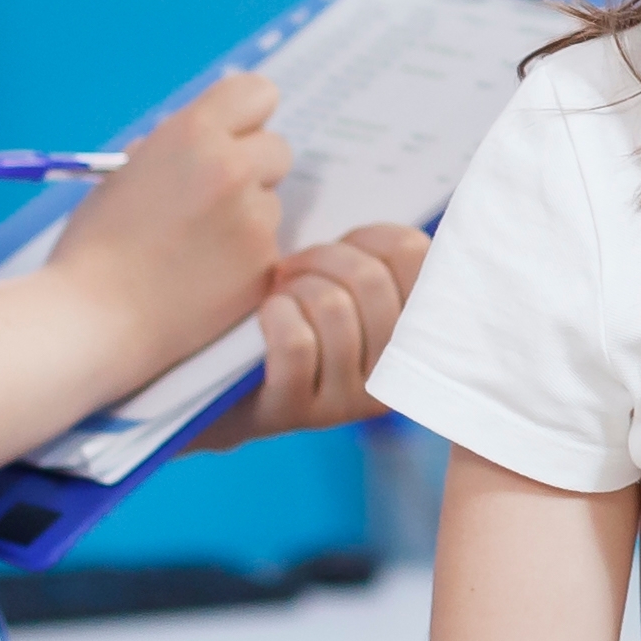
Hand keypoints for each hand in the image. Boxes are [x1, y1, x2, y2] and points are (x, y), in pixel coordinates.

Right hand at [39, 73, 290, 384]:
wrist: (91, 318)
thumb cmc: (96, 246)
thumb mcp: (124, 174)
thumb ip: (172, 147)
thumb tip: (210, 132)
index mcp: (193, 134)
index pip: (257, 93)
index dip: (246, 115)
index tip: (236, 134)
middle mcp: (232, 168)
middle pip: (276, 148)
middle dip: (251, 168)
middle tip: (212, 198)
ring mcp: (254, 218)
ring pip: (272, 201)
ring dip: (247, 216)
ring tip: (195, 246)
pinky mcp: (265, 263)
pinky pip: (269, 246)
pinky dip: (246, 258)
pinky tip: (204, 275)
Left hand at [190, 223, 424, 449]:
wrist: (224, 390)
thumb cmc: (291, 319)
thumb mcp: (344, 288)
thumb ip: (376, 261)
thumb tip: (394, 229)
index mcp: (416, 333)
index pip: (415, 256)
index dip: (371, 238)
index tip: (344, 250)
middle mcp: (392, 372)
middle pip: (370, 279)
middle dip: (322, 258)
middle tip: (293, 270)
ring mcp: (346, 399)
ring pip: (333, 308)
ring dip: (294, 289)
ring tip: (280, 298)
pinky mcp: (296, 410)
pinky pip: (296, 344)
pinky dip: (275, 315)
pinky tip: (267, 317)